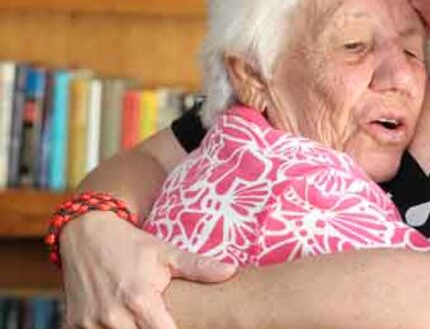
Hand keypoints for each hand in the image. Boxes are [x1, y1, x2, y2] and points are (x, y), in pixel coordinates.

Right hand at [60, 211, 236, 328]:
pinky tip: (122, 322)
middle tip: (161, 320)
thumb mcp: (166, 252)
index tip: (188, 325)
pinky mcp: (74, 323)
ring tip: (141, 320)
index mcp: (140, 299)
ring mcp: (90, 322)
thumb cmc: (132, 244)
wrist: (86, 234)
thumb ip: (198, 266)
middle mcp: (113, 315)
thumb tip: (232, 271)